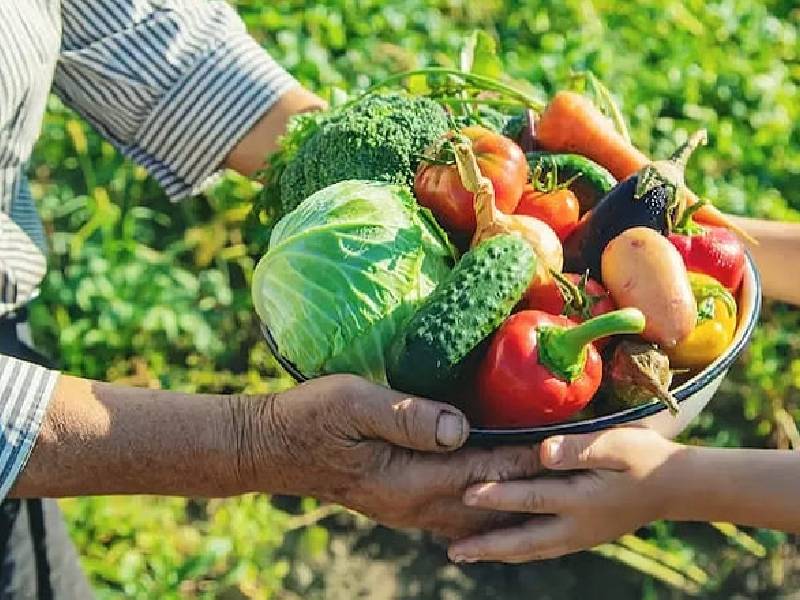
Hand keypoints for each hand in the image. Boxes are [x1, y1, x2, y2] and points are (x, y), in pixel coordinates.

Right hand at [233, 374, 541, 538]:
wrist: (273, 448)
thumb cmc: (312, 419)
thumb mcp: (354, 405)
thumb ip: (406, 417)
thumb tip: (459, 427)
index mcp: (409, 479)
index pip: (486, 469)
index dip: (530, 458)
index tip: (571, 447)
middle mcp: (414, 503)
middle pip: (490, 498)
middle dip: (534, 484)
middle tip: (578, 471)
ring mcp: (406, 508)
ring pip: (475, 512)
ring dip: (513, 500)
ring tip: (550, 488)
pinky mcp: (398, 500)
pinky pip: (454, 513)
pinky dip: (484, 507)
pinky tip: (497, 501)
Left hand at [447, 427, 683, 561]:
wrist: (676, 486)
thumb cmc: (644, 457)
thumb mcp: (618, 444)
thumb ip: (580, 449)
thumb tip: (543, 452)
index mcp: (581, 500)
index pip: (531, 497)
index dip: (498, 495)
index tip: (467, 494)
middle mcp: (576, 526)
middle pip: (524, 540)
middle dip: (487, 545)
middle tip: (453, 552)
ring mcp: (579, 537)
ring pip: (531, 550)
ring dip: (498, 553)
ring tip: (466, 555)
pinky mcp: (582, 537)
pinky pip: (542, 549)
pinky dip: (518, 551)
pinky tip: (501, 550)